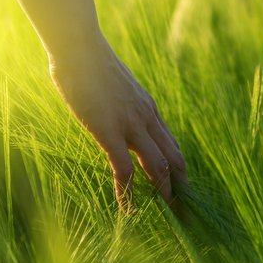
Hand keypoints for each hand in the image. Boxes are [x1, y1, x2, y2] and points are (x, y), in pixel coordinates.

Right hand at [48, 32, 187, 210]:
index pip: (173, 145)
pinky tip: (128, 210)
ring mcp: (130, 125)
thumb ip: (120, 104)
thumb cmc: (90, 62)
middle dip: (182, 187)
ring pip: (158, 167)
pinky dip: (128, 194)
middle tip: (184, 212)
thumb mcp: (115, 86)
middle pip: (175, 159)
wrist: (79, 46)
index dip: (179, 170)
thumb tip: (112, 113)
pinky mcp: (109, 131)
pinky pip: (124, 170)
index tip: (180, 189)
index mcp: (149, 108)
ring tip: (165, 216)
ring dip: (163, 195)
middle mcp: (147, 118)